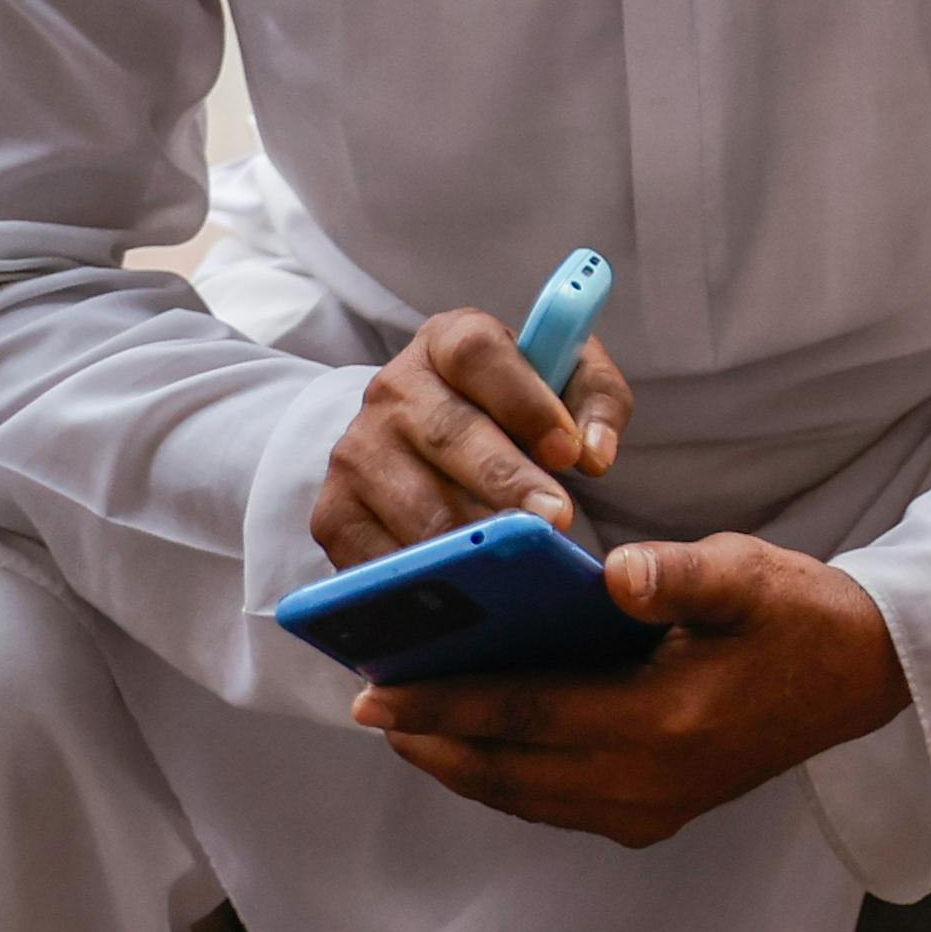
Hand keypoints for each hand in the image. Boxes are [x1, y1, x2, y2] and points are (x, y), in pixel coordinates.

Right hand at [312, 308, 632, 568]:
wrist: (431, 435)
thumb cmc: (514, 404)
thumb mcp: (565, 378)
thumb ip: (596, 401)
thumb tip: (596, 452)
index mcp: (448, 340)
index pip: (478, 355)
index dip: (526, 402)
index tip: (570, 451)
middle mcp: (392, 389)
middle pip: (447, 432)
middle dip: (505, 481)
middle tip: (555, 518)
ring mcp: (355, 451)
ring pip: (414, 500)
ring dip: (468, 536)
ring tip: (516, 563)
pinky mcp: (334, 511)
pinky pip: (374, 553)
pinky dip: (420, 577)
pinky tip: (463, 591)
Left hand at [353, 535, 912, 846]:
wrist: (865, 676)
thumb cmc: (799, 613)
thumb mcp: (748, 573)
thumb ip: (678, 574)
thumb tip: (616, 575)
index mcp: (665, 720)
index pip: (526, 716)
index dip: (444, 706)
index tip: (374, 692)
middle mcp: (649, 782)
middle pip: (508, 771)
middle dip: (431, 742)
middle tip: (367, 710)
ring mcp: (653, 809)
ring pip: (525, 798)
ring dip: (460, 767)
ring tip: (406, 730)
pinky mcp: (658, 817)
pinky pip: (556, 807)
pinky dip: (505, 782)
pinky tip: (477, 750)